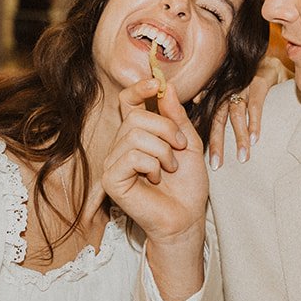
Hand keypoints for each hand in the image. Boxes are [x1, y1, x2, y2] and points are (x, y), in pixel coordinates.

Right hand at [103, 76, 208, 246]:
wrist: (187, 216)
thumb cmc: (187, 184)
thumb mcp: (189, 143)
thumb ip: (176, 117)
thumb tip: (165, 87)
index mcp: (137, 134)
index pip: (128, 102)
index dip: (139, 89)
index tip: (157, 83)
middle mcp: (120, 146)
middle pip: (135, 117)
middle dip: (166, 129)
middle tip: (180, 148)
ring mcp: (113, 162)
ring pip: (135, 135)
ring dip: (163, 150)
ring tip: (170, 168)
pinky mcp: (111, 179)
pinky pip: (131, 156)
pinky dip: (152, 165)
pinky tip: (156, 178)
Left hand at [207, 55, 287, 168]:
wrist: (271, 57)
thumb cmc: (249, 76)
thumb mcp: (232, 86)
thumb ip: (217, 96)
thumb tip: (197, 102)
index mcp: (219, 92)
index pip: (206, 115)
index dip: (201, 133)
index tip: (197, 154)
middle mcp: (227, 89)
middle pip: (218, 118)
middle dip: (216, 142)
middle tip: (216, 164)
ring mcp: (242, 85)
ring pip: (237, 115)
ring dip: (240, 137)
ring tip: (242, 158)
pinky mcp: (259, 82)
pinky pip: (256, 105)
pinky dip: (254, 122)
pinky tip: (255, 139)